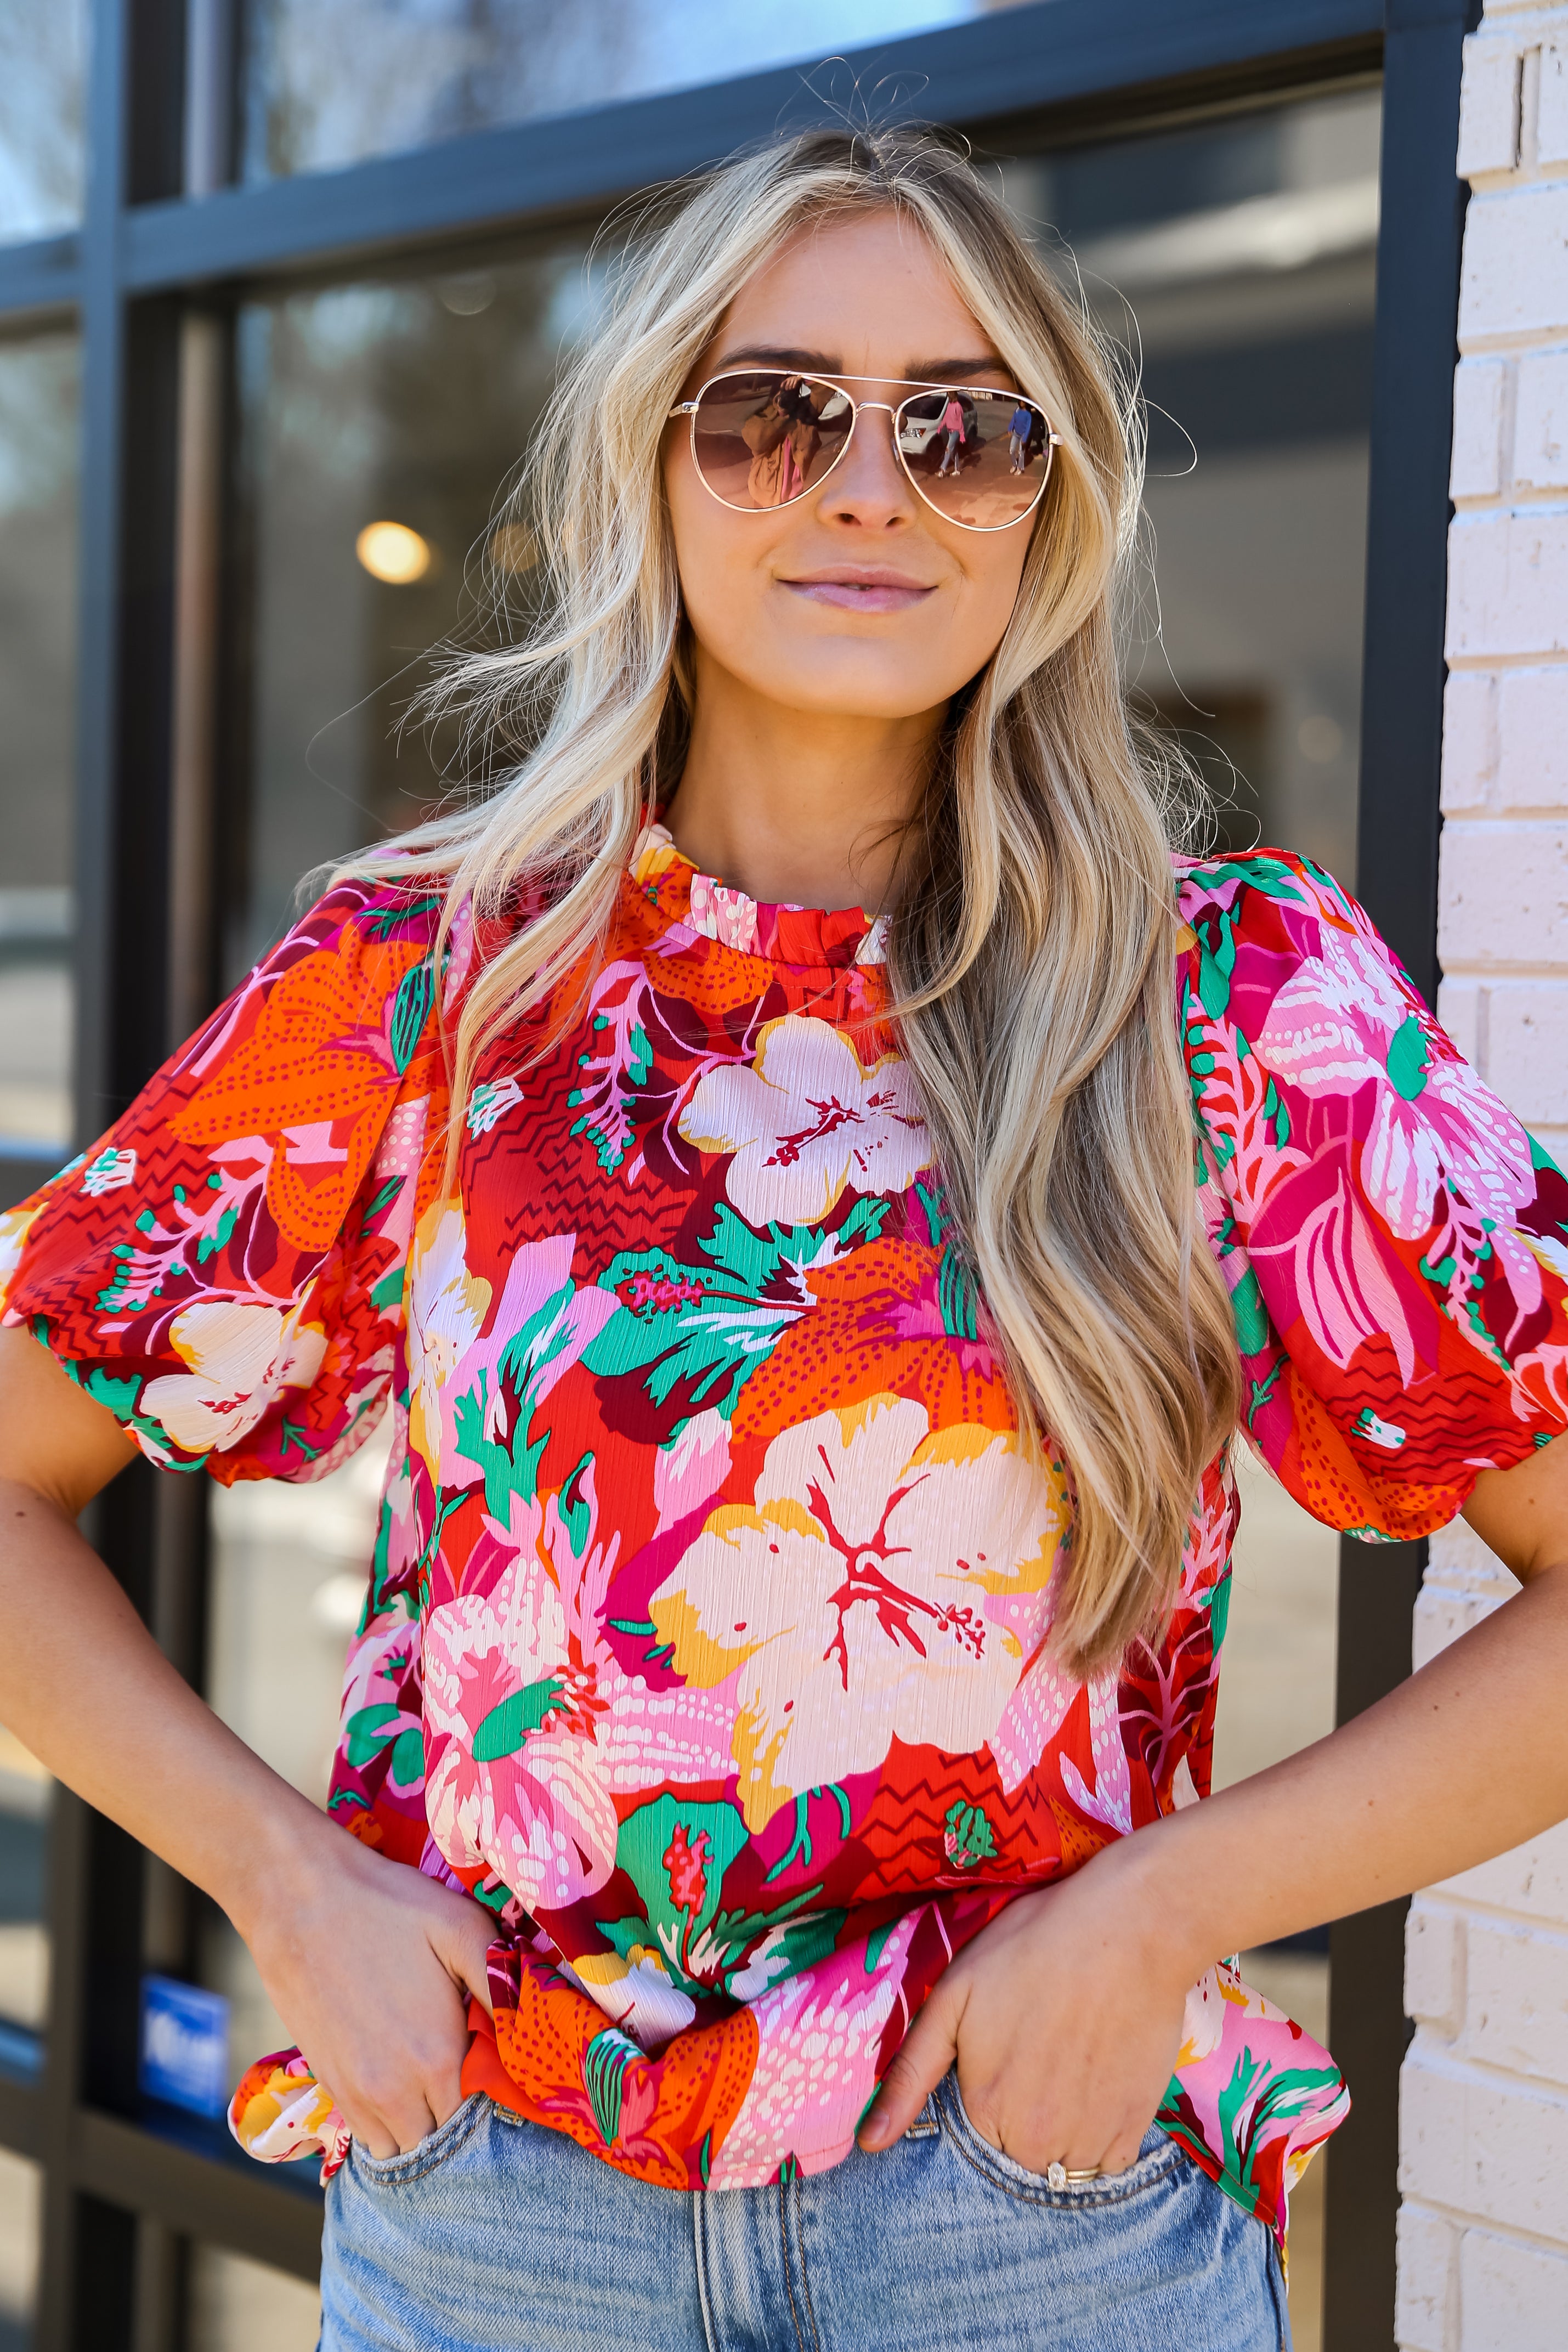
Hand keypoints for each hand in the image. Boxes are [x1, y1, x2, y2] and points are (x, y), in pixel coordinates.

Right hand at [234, 1812, 495, 2158]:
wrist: (297, 1899)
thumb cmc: (386, 1906)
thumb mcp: (459, 1924)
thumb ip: (500, 1978)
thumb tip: (533, 2020)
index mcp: (438, 2057)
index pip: (480, 2116)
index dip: (493, 2095)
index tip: (495, 2069)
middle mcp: (397, 2091)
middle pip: (443, 2139)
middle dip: (460, 2119)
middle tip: (467, 2076)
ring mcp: (357, 2094)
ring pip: (403, 2148)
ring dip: (422, 2128)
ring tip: (433, 2084)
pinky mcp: (328, 2085)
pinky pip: (366, 2137)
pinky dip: (387, 2125)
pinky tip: (398, 2085)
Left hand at [856, 1843, 1196, 2176]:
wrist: (1128, 1927)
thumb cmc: (1032, 1949)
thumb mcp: (953, 1996)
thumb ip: (910, 2076)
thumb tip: (868, 2144)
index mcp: (986, 2111)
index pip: (970, 2143)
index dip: (979, 2099)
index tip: (998, 2059)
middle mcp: (1038, 2142)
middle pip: (1015, 2158)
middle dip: (1017, 2121)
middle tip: (1034, 2054)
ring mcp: (1092, 2139)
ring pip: (1062, 2167)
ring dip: (1059, 2133)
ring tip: (1066, 2064)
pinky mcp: (1136, 2127)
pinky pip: (1107, 2164)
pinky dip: (1099, 2136)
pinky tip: (1096, 2081)